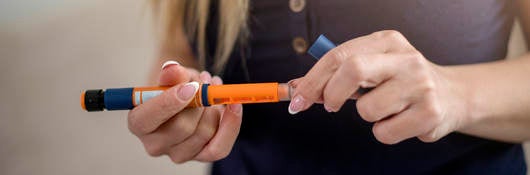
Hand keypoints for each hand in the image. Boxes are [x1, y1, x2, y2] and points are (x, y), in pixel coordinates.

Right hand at [127, 61, 242, 162]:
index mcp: (138, 123)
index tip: (191, 86)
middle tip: (205, 80)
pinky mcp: (200, 156)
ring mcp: (178, 154)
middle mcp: (155, 144)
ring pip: (204, 133)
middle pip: (181, 128)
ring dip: (215, 107)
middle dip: (200, 101)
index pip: (148, 119)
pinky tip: (234, 107)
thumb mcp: (169, 76)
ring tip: (213, 86)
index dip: (169, 103)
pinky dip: (231, 125)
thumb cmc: (172, 86)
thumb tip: (172, 68)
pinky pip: (220, 148)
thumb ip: (169, 74)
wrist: (184, 97)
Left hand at [289, 31, 471, 143]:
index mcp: (387, 41)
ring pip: (367, 110)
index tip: (297, 99)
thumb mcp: (373, 67)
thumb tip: (296, 89)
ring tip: (385, 109)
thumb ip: (336, 74)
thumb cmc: (400, 81)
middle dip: (332, 93)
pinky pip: (384, 133)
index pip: (339, 55)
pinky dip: (384, 132)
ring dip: (366, 116)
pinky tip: (401, 120)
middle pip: (352, 70)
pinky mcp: (430, 113)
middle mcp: (406, 58)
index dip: (313, 80)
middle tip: (331, 105)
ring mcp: (421, 85)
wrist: (454, 95)